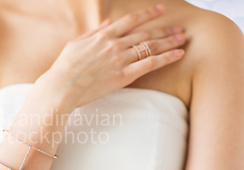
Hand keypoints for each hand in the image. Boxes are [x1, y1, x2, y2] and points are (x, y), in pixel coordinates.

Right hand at [37, 4, 185, 110]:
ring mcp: (120, 59)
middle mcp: (114, 44)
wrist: (61, 86)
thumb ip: (92, 32)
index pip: (131, 20)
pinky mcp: (123, 75)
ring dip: (169, 41)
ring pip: (151, 46)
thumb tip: (106, 23)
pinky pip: (150, 64)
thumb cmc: (64, 67)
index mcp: (103, 35)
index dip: (148, 14)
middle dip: (164, 29)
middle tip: (179, 28)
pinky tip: (178, 54)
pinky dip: (166, 58)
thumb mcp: (75, 44)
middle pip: (145, 33)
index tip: (161, 9)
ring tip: (183, 39)